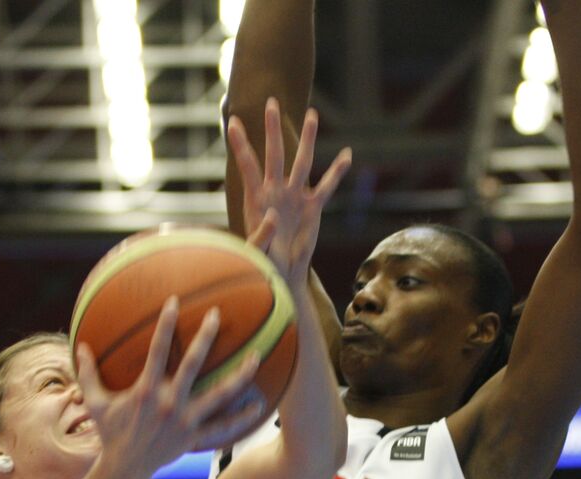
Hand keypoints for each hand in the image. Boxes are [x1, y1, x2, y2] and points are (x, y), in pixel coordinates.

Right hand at [75, 298, 262, 474]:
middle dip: (205, 337)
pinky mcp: (195, 437)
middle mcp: (169, 402)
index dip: (166, 325)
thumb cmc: (110, 433)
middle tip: (216, 314)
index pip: (158, 350)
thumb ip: (88, 373)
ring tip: (257, 356)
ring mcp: (185, 420)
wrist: (124, 469)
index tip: (174, 301)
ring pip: (219, 394)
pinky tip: (258, 406)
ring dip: (239, 375)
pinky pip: (222, 427)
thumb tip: (78, 346)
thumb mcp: (95, 402)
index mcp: (147, 390)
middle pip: (194, 364)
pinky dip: (241, 418)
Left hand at [229, 97, 351, 287]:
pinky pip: (327, 186)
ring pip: (303, 162)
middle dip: (273, 129)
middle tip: (271, 102)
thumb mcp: (258, 251)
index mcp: (257, 199)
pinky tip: (348, 154)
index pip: (248, 166)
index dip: (241, 145)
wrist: (281, 273)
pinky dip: (337, 171)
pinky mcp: (313, 207)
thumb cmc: (263, 263)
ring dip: (308, 139)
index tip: (233, 122)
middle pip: (275, 154)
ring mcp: (295, 197)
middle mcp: (276, 192)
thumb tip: (271, 216)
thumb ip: (261, 235)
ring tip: (312, 114)